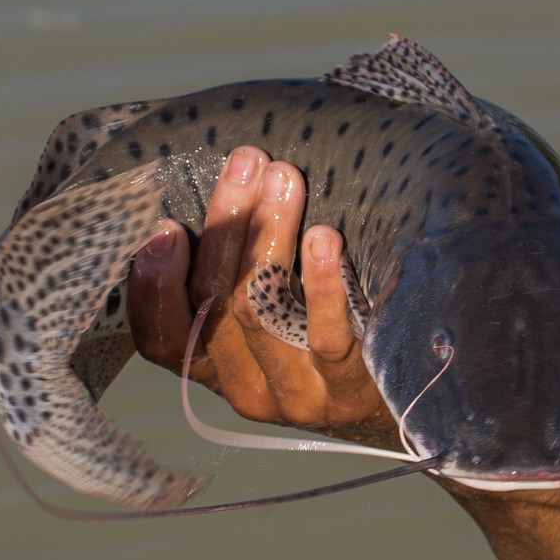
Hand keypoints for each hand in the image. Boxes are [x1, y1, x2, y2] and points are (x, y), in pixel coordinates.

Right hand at [127, 146, 396, 444]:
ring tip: (284, 179)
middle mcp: (245, 389)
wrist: (406, 398)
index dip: (154, 287)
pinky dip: (321, 285)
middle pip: (217, 303)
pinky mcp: (346, 392)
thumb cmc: (327, 336)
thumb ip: (241, 276)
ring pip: (263, 311)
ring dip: (269, 236)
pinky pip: (325, 337)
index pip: (163, 338)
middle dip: (228, 223)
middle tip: (248, 162)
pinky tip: (323, 238)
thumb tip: (231, 187)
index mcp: (216, 370)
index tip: (163, 225)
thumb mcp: (275, 318)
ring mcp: (295, 396)